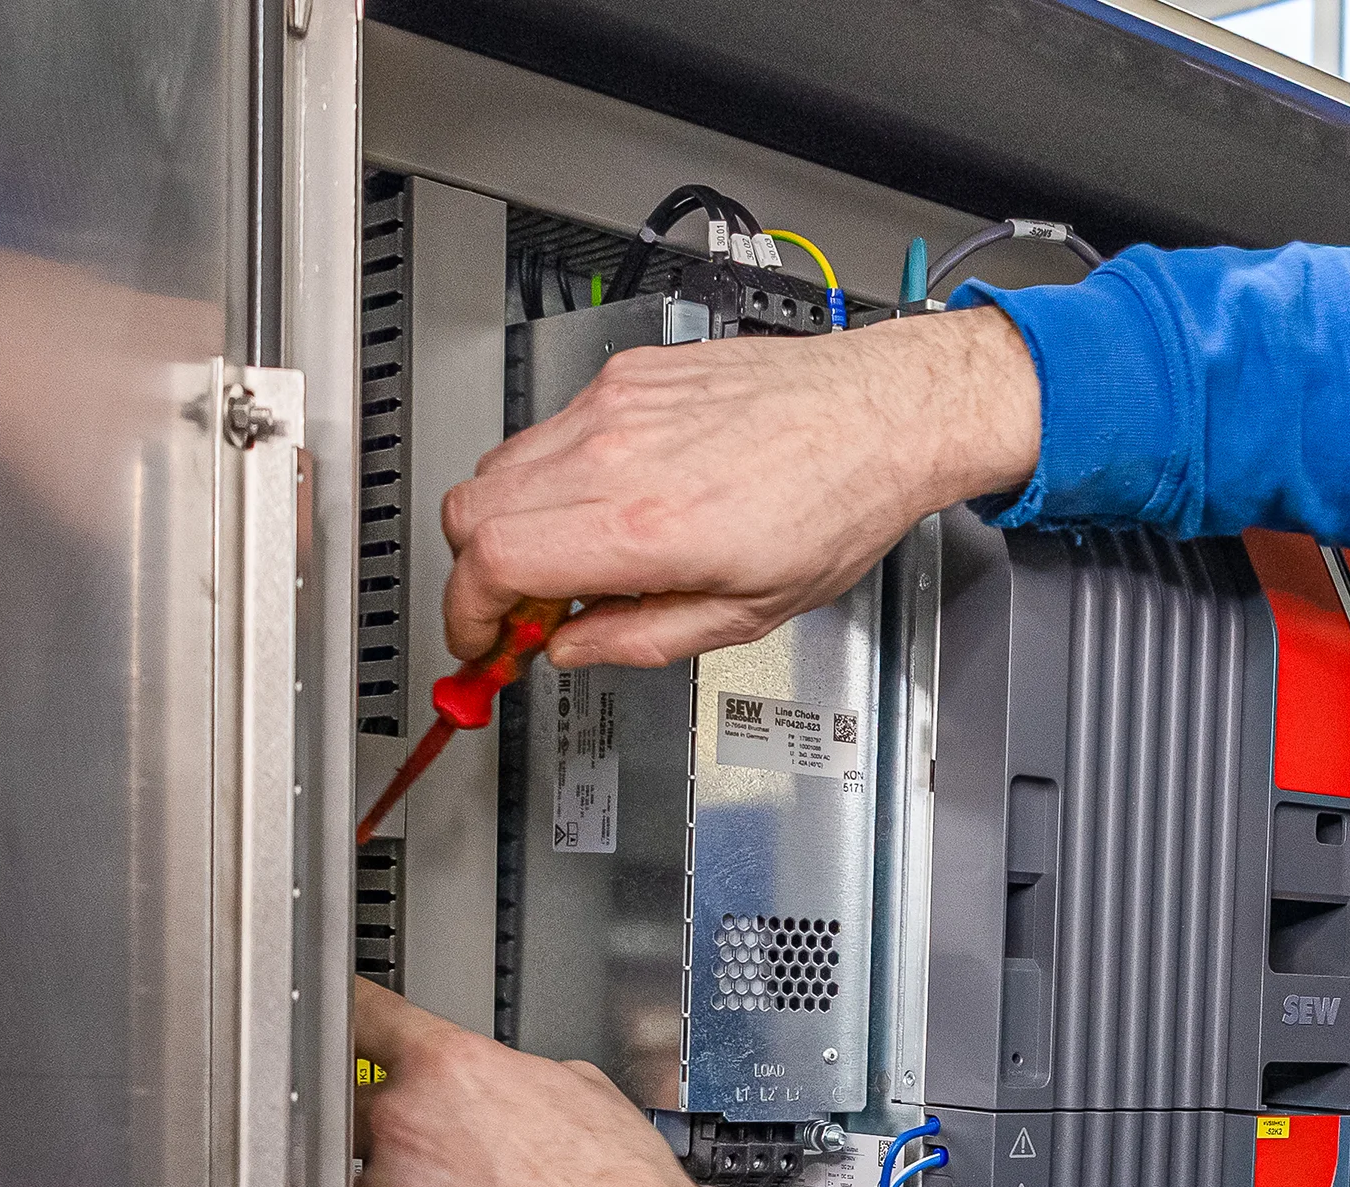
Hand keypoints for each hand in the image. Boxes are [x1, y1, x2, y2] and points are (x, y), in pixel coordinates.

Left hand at [351, 980, 761, 1186]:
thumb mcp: (578, 1088)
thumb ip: (506, 1074)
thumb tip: (494, 1085)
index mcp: (450, 1066)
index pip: (366, 1017)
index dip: (351, 1016)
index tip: (340, 1021)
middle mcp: (406, 1122)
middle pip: (360, 1110)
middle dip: (399, 1131)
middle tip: (460, 1160)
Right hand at [440, 307, 1042, 669]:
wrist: (883, 413)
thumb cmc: (839, 502)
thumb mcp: (748, 613)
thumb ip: (641, 638)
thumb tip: (573, 649)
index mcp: (644, 525)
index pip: (491, 562)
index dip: (466, 613)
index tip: (480, 641)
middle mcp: (616, 454)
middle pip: (471, 509)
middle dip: (478, 571)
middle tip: (522, 608)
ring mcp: (616, 405)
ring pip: (501, 464)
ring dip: (511, 519)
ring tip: (572, 555)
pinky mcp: (629, 374)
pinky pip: (551, 426)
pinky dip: (552, 472)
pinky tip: (608, 499)